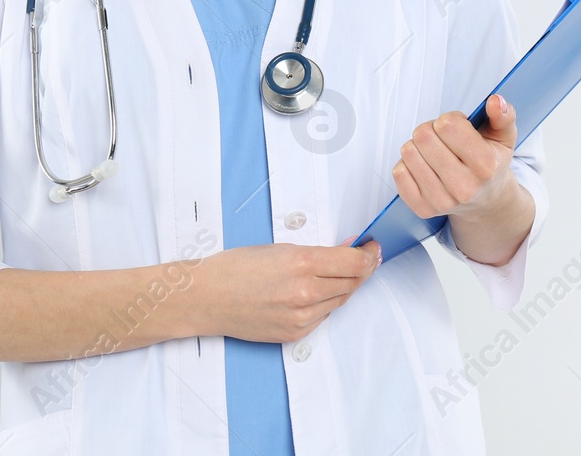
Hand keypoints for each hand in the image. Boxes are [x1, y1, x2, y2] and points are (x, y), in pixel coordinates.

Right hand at [200, 241, 378, 343]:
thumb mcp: (281, 248)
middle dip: (362, 269)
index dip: (370, 255)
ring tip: (333, 273)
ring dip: (344, 286)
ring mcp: (301, 317)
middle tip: (364, 257)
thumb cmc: (237, 267)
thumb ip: (319, 252)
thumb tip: (349, 249)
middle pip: (353, 282)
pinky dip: (324, 303)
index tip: (373, 248)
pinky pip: (323, 316)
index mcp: (303, 263)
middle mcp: (305, 293)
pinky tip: (313, 292)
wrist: (207, 298)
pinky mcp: (295, 333)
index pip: (355, 263)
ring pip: (340, 300)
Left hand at [393, 93, 517, 220]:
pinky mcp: (423, 209)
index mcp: (486, 166)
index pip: (447, 125)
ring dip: (418, 146)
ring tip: (434, 152)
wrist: (486, 202)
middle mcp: (464, 187)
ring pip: (408, 152)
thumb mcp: (504, 137)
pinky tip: (425, 166)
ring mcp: (442, 201)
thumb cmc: (491, 163)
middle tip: (443, 138)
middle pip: (423, 136)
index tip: (458, 127)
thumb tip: (495, 101)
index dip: (450, 119)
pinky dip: (408, 163)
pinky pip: (399, 172)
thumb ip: (503, 116)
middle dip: (431, 129)